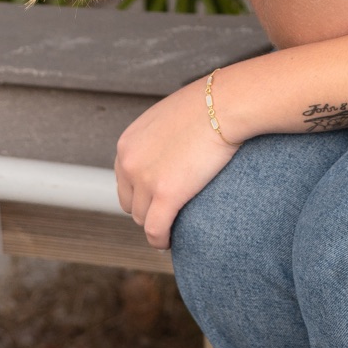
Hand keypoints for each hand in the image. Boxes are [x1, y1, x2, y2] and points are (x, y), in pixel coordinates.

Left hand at [115, 81, 238, 246]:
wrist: (224, 105)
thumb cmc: (207, 105)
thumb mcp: (170, 117)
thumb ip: (160, 136)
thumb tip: (171, 150)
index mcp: (127, 143)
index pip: (124, 180)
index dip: (141, 193)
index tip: (156, 200)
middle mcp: (129, 162)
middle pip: (130, 202)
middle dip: (147, 209)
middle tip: (168, 214)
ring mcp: (145, 180)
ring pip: (142, 218)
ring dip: (156, 224)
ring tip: (173, 228)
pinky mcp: (167, 194)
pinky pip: (155, 230)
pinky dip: (160, 240)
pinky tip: (170, 243)